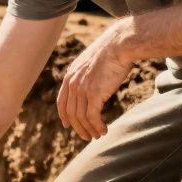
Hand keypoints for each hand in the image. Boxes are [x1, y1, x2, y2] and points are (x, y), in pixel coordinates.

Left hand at [57, 21, 134, 140]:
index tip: (67, 125)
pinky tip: (104, 130)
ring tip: (98, 135)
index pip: (62, 101)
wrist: (119, 44)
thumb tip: (94, 83)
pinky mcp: (94, 94)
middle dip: (78, 127)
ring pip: (81, 117)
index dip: (64, 115)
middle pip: (71, 113)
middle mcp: (72, 83)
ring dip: (90, 129)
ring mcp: (82, 89)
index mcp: (70, 76)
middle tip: (87, 136)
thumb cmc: (112, 51)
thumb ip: (88, 74)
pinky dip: (97, 126)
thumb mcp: (93, 62)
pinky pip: (92, 117)